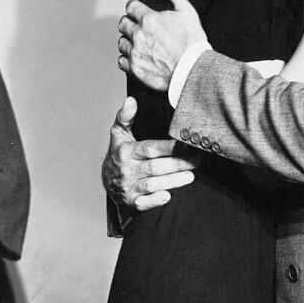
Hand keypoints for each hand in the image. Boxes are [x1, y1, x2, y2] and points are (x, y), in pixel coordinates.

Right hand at [102, 97, 198, 211]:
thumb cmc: (118, 154)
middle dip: (177, 164)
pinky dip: (154, 200)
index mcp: (126, 151)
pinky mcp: (131, 201)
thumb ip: (125, 117)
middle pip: (155, 167)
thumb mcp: (118, 135)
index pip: (149, 148)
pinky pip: (143, 203)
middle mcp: (128, 169)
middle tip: (197, 160)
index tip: (185, 143)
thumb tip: (131, 99)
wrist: (106, 182)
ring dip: (172, 181)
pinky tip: (167, 196)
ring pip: (152, 184)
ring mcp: (129, 187)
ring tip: (190, 176)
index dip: (168, 147)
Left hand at [118, 0, 206, 90]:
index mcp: (149, 19)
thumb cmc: (192, 42)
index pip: (131, 7)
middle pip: (122, 23)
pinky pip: (121, 60)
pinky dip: (126, 58)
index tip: (137, 10)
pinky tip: (136, 56)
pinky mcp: (134, 68)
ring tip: (138, 42)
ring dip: (127, 40)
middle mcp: (138, 35)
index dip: (134, 7)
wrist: (194, 71)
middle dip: (129, 22)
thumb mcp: (187, 12)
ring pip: (121, 42)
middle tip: (139, 26)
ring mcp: (135, 52)